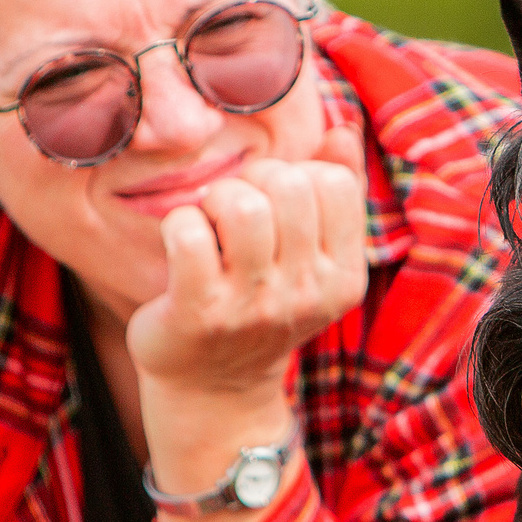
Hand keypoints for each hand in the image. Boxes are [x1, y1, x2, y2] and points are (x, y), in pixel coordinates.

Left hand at [125, 123, 367, 394]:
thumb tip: (342, 129)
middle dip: (252, 182)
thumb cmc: (258, 307)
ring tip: (210, 227)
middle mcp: (306, 294)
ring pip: (241, 203)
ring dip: (215, 201)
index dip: (296, 176)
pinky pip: (188, 231)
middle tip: (233, 216)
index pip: (332, 182)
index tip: (274, 206)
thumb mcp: (309, 259)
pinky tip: (182, 247)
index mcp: (343, 278)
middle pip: (288, 184)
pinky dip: (178, 225)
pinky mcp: (200, 313)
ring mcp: (253, 306)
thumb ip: (333, 191)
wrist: (213, 392)